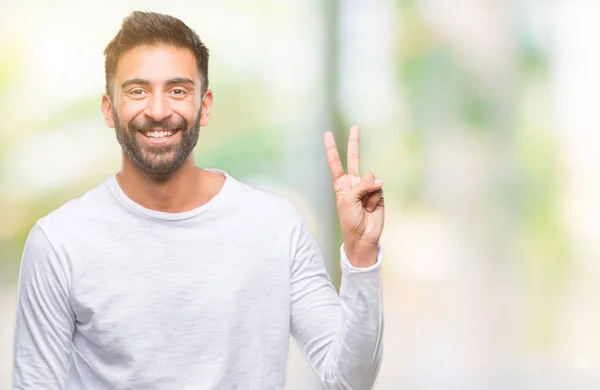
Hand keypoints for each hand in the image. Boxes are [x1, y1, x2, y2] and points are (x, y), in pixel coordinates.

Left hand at [324, 125, 384, 266]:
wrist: (362, 236)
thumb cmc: (349, 220)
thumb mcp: (348, 200)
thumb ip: (361, 186)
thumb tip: (378, 180)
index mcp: (341, 185)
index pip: (335, 163)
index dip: (331, 149)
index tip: (327, 133)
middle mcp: (354, 183)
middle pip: (354, 159)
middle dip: (354, 143)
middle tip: (355, 127)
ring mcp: (367, 187)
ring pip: (370, 178)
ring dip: (367, 193)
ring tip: (364, 206)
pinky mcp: (379, 193)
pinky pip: (378, 188)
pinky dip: (374, 199)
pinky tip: (371, 209)